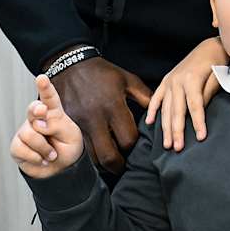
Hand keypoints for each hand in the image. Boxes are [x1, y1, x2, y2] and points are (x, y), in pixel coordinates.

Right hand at [10, 75, 85, 178]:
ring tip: (52, 155)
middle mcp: (37, 119)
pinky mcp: (17, 145)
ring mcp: (25, 131)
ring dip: (45, 148)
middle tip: (42, 112)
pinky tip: (41, 159)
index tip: (41, 78)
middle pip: (33, 109)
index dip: (45, 88)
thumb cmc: (67, 148)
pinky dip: (35, 157)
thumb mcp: (71, 136)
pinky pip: (22, 148)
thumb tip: (39, 124)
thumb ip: (57, 125)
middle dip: (36, 110)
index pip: (50, 98)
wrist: (60, 170)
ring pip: (31, 134)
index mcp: (54, 113)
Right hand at [46, 56, 152, 174]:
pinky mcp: (70, 127)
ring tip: (114, 163)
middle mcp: (95, 118)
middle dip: (119, 165)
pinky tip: (100, 153)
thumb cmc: (102, 72)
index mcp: (113, 106)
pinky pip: (82, 150)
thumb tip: (159, 113)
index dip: (135, 146)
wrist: (70, 64)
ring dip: (105, 164)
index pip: (127, 139)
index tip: (138, 146)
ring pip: (93, 157)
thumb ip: (145, 96)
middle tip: (126, 166)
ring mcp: (80, 125)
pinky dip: (93, 156)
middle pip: (109, 155)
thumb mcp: (126, 79)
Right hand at [145, 36, 228, 150]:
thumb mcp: (218, 77)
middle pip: (177, 111)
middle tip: (177, 148)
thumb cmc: (217, 62)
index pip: (195, 106)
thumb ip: (208, 94)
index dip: (198, 123)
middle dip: (177, 131)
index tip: (200, 138)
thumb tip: (200, 112)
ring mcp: (170, 81)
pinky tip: (149, 123)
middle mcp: (177, 80)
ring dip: (165, 127)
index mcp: (192, 79)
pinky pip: (156, 97)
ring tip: (167, 144)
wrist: (210, 46)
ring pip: (166, 108)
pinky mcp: (166, 80)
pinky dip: (152, 110)